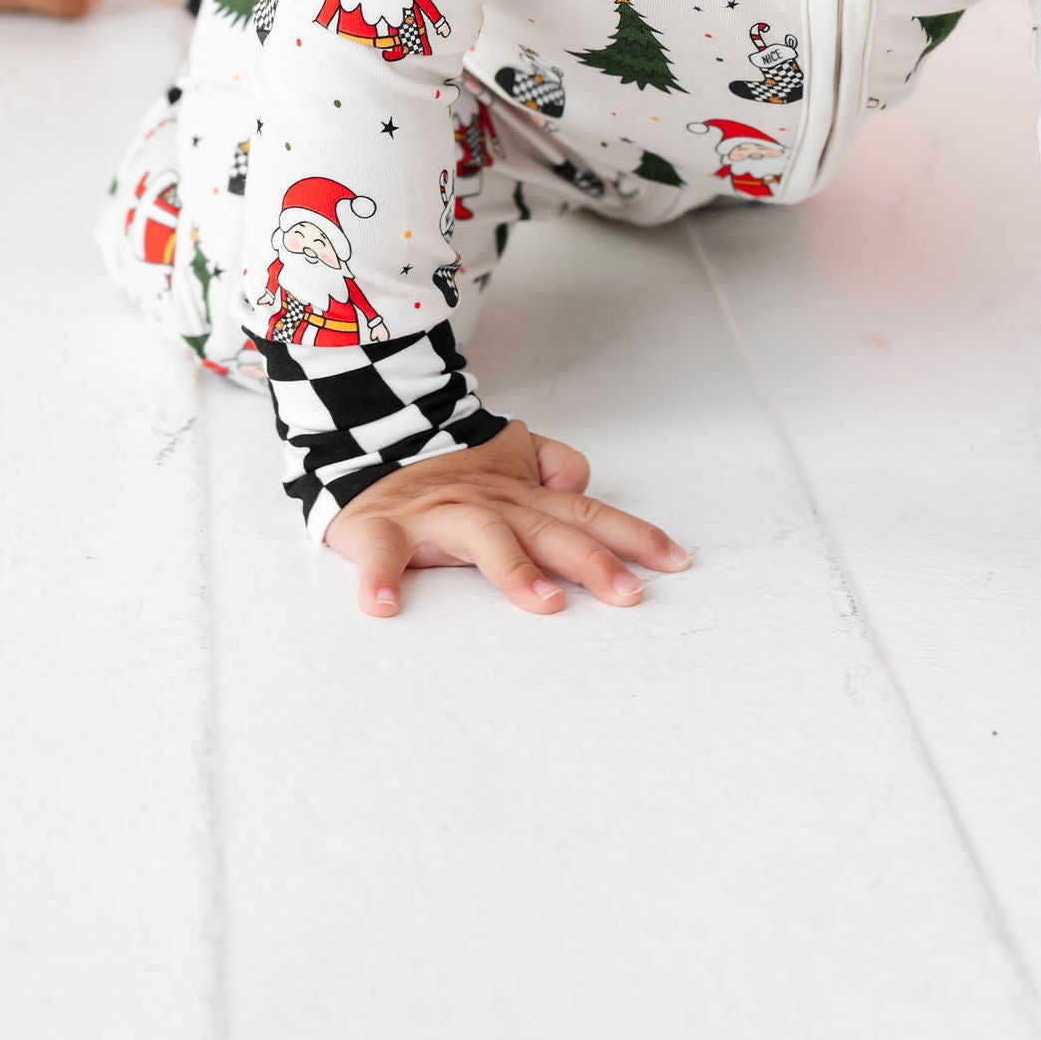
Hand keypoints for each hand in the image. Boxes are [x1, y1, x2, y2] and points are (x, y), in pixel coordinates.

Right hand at [326, 416, 689, 618]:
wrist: (364, 433)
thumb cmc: (444, 465)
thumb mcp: (506, 457)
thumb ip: (550, 466)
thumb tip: (581, 479)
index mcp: (520, 494)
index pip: (586, 512)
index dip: (632, 535)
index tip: (676, 561)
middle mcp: (488, 502)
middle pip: (549, 529)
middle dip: (592, 561)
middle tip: (630, 594)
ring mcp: (438, 514)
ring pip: (482, 537)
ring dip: (513, 569)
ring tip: (545, 603)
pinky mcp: (383, 528)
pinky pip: (381, 553)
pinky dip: (381, 578)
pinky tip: (385, 606)